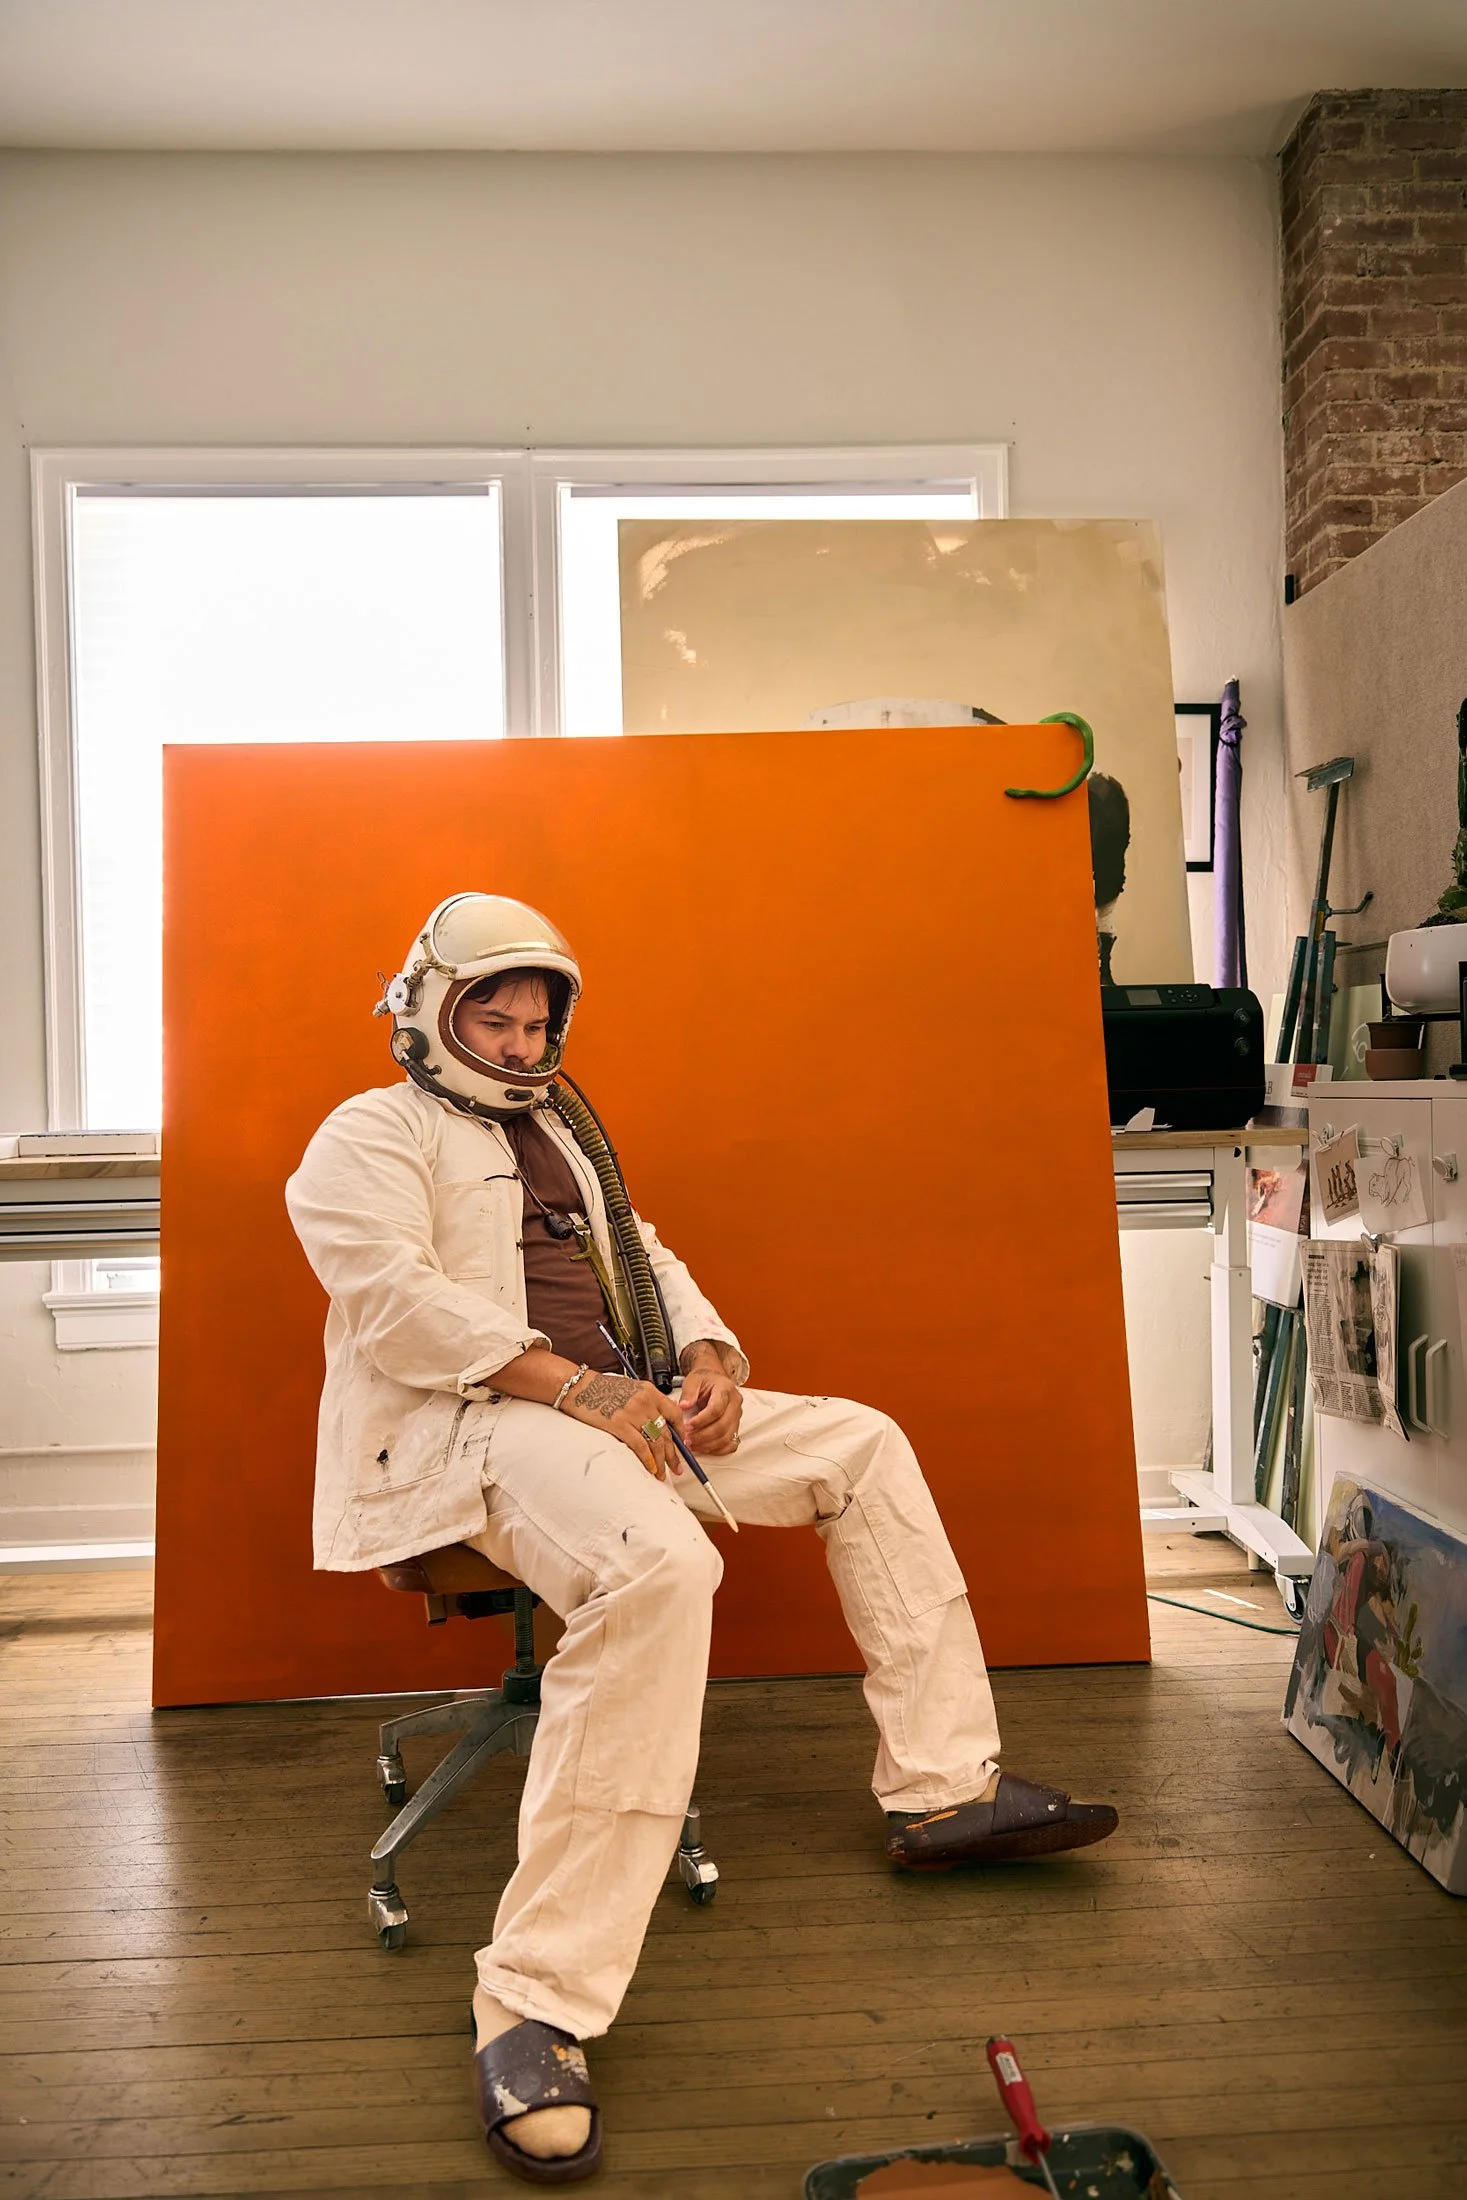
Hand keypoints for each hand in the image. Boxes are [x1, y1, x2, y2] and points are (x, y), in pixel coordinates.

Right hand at [561, 1370, 687, 1479]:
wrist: (578, 1386)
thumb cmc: (600, 1388)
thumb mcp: (630, 1388)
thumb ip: (646, 1403)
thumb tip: (657, 1425)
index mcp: (649, 1391)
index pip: (674, 1414)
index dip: (680, 1433)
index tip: (682, 1445)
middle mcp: (645, 1401)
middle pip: (666, 1432)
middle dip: (673, 1454)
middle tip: (676, 1468)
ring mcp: (633, 1413)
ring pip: (656, 1442)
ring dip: (660, 1462)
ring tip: (661, 1474)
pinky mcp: (619, 1424)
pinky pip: (640, 1446)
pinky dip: (647, 1460)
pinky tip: (649, 1468)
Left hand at [679, 1356, 742, 1456]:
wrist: (714, 1380)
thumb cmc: (704, 1380)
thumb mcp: (693, 1380)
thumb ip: (688, 1392)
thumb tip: (683, 1406)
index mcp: (726, 1389)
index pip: (716, 1408)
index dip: (701, 1420)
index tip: (687, 1426)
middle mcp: (735, 1404)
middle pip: (723, 1426)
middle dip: (703, 1436)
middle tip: (687, 1439)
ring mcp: (737, 1417)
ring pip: (727, 1437)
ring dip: (708, 1445)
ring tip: (691, 1445)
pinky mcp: (735, 1428)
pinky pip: (731, 1444)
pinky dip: (718, 1450)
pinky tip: (703, 1447)